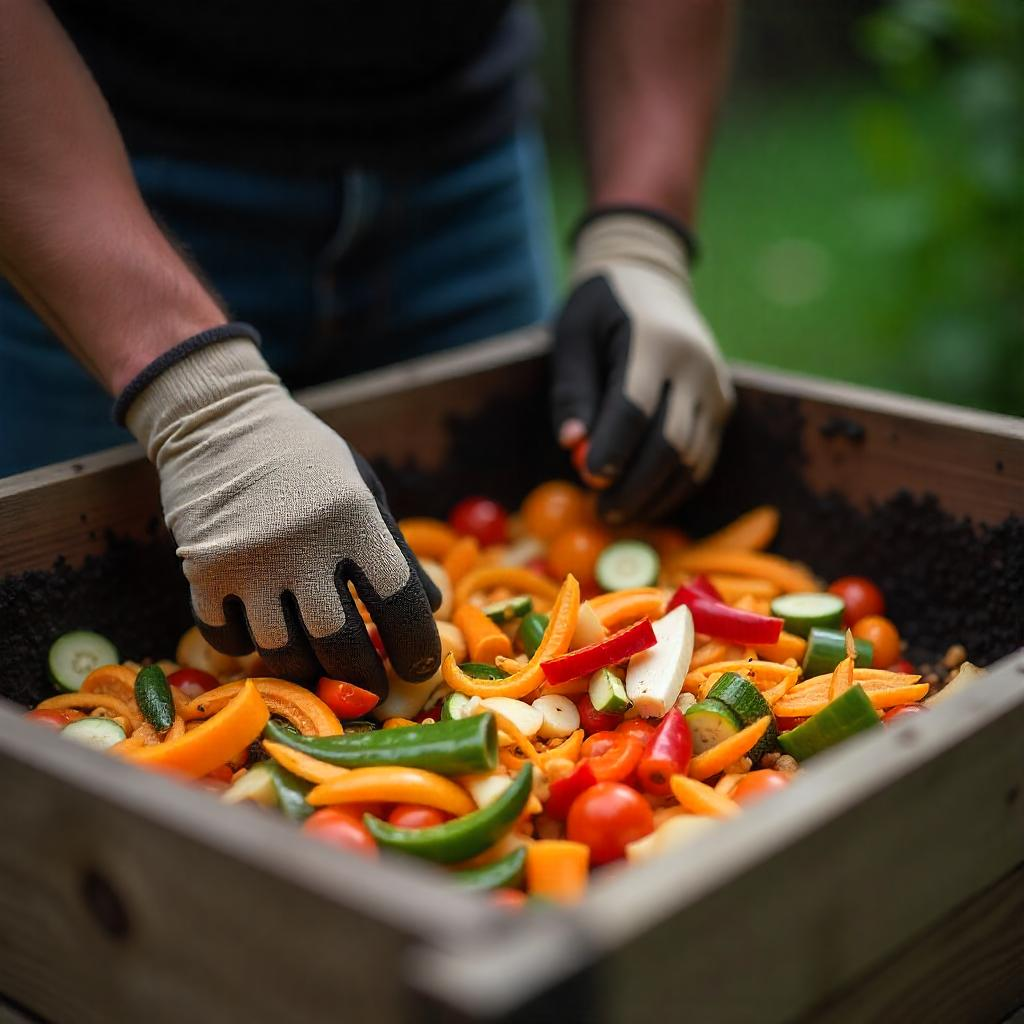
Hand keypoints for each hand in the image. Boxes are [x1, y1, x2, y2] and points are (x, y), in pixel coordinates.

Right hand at [122, 333, 440, 694]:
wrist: (218, 420)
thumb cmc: (305, 458)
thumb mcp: (363, 489)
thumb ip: (395, 550)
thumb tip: (430, 608)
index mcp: (353, 517)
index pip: (398, 599)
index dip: (417, 644)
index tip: (421, 666)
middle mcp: (301, 543)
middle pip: (339, 642)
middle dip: (364, 678)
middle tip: (374, 688)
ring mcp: (247, 561)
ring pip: (282, 652)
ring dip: (307, 670)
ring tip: (322, 668)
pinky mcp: (201, 571)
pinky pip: (228, 639)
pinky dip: (250, 647)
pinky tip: (265, 635)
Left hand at [551, 210, 733, 522]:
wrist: (652, 281)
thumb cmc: (600, 311)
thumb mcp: (572, 338)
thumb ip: (572, 392)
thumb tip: (574, 448)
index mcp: (653, 339)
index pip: (635, 406)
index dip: (613, 448)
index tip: (588, 479)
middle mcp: (696, 364)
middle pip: (670, 441)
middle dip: (634, 485)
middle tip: (601, 512)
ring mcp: (716, 387)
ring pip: (691, 458)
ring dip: (654, 494)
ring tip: (616, 511)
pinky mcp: (724, 406)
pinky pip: (703, 458)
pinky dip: (674, 486)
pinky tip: (644, 499)